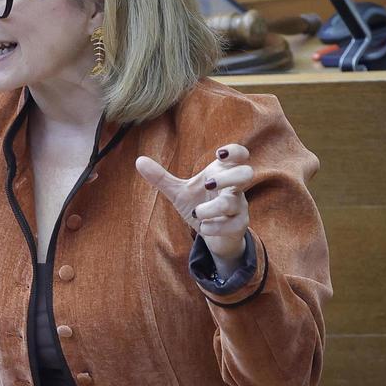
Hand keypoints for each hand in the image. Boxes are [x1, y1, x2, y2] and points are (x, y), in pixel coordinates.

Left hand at [135, 144, 254, 271]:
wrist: (215, 235)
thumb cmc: (201, 205)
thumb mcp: (179, 192)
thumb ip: (161, 178)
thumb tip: (139, 160)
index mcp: (222, 174)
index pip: (240, 155)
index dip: (235, 151)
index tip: (218, 154)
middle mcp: (234, 189)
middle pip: (246, 173)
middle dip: (228, 177)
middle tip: (207, 184)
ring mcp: (239, 207)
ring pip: (236, 202)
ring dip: (214, 207)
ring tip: (198, 212)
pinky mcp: (238, 226)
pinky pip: (234, 225)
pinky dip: (215, 227)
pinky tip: (202, 227)